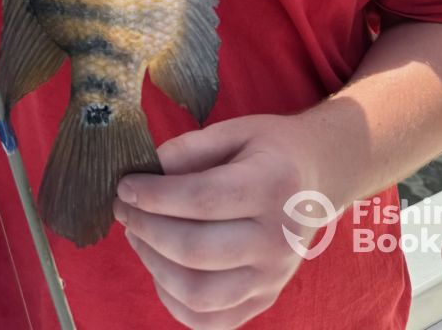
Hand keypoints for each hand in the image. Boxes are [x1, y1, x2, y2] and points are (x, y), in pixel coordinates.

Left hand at [113, 115, 332, 328]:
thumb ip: (188, 149)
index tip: (125, 186)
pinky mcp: (264, 300)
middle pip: (195, 250)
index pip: (201, 200)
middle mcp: (277, 239)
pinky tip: (160, 267)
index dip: (154, 196)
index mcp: (271, 186)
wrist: (316, 180)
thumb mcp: (234, 130)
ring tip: (139, 235)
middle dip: (146, 229)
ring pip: (199, 294)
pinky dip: (174, 301)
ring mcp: (273, 278)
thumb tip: (144, 174)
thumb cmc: (269, 150)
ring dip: (154, 266)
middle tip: (125, 209)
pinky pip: (210, 321)